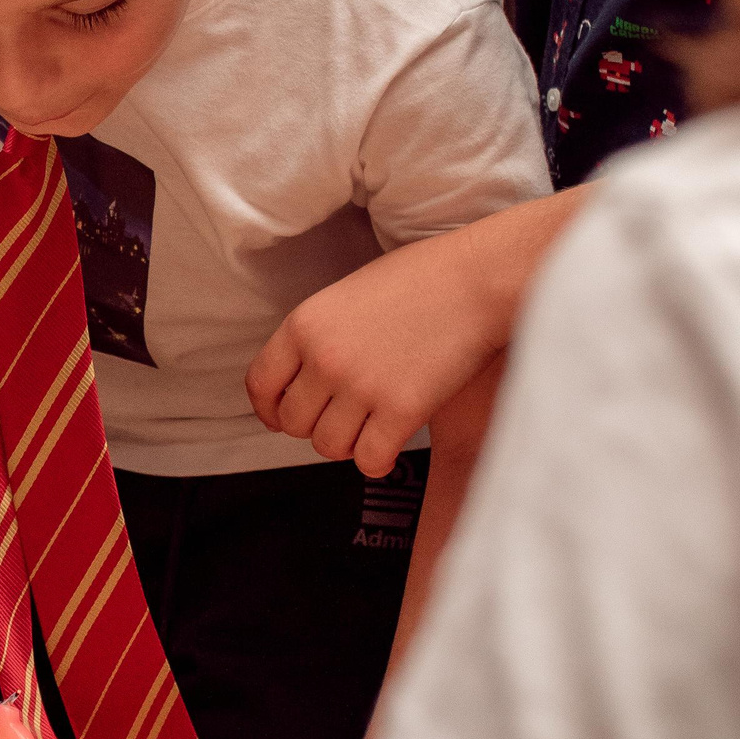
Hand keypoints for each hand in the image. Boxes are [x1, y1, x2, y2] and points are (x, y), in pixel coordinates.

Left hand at [245, 228, 500, 477]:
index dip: (269, 409)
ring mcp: (361, 386)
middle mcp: (324, 358)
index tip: (280, 418)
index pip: (260, 384)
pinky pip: (369, 459)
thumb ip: (319, 335)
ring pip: (328, 446)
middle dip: (314, 426)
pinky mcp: (402, 410)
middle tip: (340, 419)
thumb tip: (302, 378)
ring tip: (367, 429)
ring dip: (346, 445)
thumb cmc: (422, 279)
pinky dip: (377, 458)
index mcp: (303, 324)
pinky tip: (390, 441)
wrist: (479, 279)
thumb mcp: (347, 294)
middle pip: (293, 423)